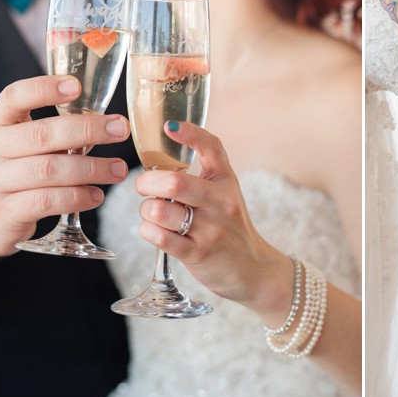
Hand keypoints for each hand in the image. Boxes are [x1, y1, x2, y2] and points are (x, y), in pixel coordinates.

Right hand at [0, 75, 129, 257]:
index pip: (13, 97)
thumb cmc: (13, 172)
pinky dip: (76, 197)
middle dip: (87, 130)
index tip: (77, 86)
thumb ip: (53, 132)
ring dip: (91, 168)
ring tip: (118, 170)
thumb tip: (107, 122)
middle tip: (121, 130)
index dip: (44, 88)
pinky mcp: (3, 212)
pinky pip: (46, 201)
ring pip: (49, 170)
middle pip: (42, 134)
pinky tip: (96, 195)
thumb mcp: (20, 145)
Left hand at [132, 121, 293, 322]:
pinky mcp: (199, 253)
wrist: (253, 268)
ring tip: (153, 214)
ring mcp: (211, 229)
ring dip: (146, 210)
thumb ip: (200, 175)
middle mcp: (221, 202)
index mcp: (225, 180)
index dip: (189, 133)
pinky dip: (148, 231)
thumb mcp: (224, 193)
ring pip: (160, 211)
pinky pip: (160, 237)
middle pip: (175, 183)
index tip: (169, 127)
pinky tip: (154, 231)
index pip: (212, 147)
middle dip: (147, 182)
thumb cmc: (229, 226)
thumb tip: (157, 160)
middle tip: (144, 186)